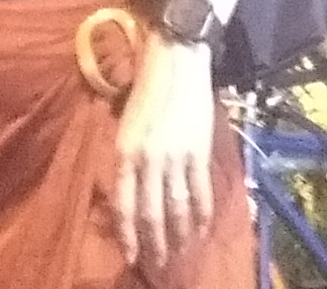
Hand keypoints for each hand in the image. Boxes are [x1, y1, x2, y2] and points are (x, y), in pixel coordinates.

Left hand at [112, 31, 218, 282]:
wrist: (175, 61)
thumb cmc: (145, 91)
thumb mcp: (125, 125)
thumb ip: (127, 160)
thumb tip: (129, 196)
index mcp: (124, 151)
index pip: (123, 204)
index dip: (127, 234)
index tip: (131, 257)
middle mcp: (147, 159)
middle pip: (150, 213)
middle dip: (155, 244)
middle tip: (159, 264)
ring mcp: (174, 157)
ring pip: (177, 208)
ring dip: (180, 234)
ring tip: (182, 251)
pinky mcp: (198, 151)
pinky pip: (200, 191)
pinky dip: (202, 213)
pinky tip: (203, 227)